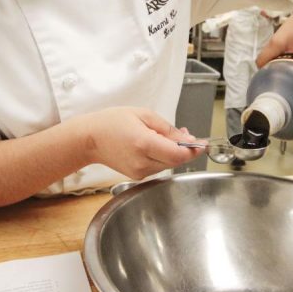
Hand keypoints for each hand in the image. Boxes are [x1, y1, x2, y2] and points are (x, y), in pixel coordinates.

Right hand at [79, 107, 200, 178]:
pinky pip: (158, 167)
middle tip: (188, 136)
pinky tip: (159, 146)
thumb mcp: (143, 115)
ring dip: (175, 153)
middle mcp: (142, 162)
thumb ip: (167, 128)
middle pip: (176, 161)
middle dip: (186, 150)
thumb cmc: (112, 122)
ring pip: (168, 165)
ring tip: (169, 137)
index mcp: (144, 144)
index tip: (202, 144)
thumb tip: (187, 139)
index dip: (193, 150)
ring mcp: (139, 172)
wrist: (89, 139)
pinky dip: (164, 158)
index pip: (178, 154)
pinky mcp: (137, 176)